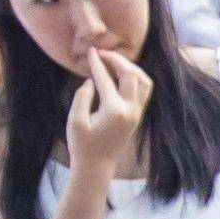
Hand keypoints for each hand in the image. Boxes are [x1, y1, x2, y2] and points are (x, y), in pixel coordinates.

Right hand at [67, 45, 154, 185]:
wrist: (97, 167)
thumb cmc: (82, 146)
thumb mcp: (75, 122)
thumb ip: (82, 98)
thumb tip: (91, 80)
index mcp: (114, 111)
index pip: (106, 79)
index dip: (97, 63)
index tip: (90, 52)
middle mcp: (130, 110)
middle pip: (131, 75)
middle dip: (117, 60)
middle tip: (102, 54)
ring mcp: (137, 113)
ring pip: (144, 81)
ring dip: (131, 68)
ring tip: (114, 62)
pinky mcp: (137, 116)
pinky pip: (144, 91)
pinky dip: (136, 78)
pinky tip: (122, 74)